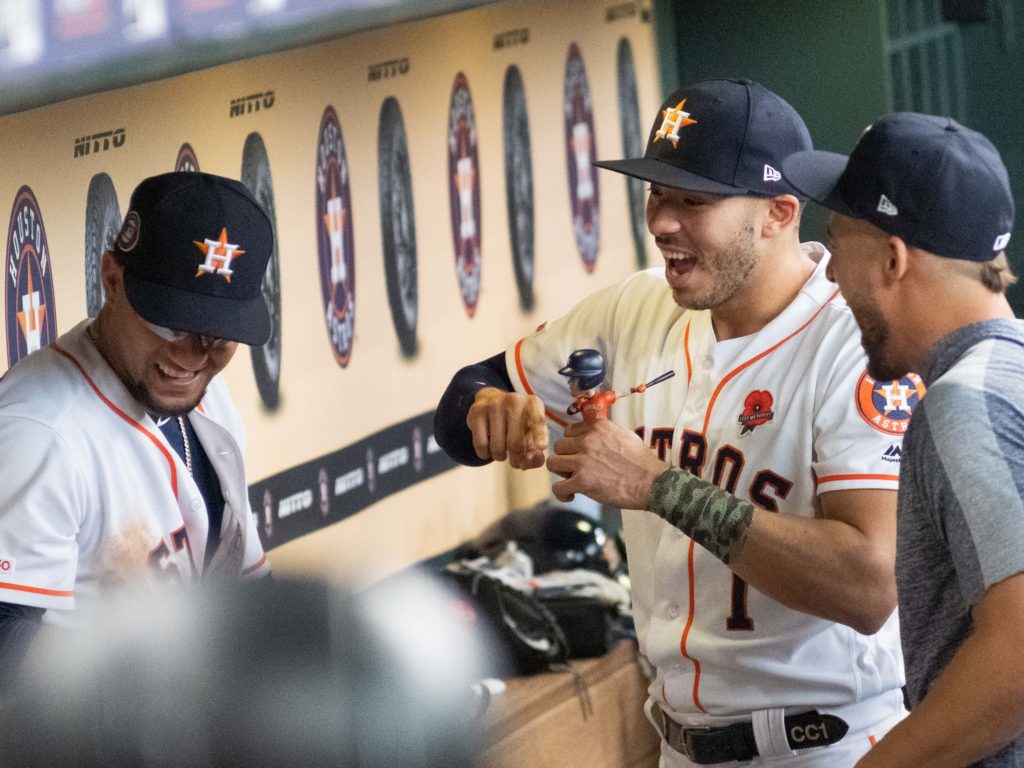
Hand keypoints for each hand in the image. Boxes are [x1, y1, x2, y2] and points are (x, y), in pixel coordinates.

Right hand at [466, 387, 548, 468]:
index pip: (538, 421)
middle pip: (515, 443)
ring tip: (501, 450)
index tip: (542, 446)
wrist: (492, 400)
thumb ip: (535, 454)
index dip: (540, 435)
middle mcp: (514, 400)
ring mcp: (494, 404)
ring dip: (500, 457)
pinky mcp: (477, 411)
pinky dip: (485, 454)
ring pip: (497, 447)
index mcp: (533, 404)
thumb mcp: (531, 433)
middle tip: (515, 461)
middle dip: (516, 459)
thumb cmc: (517, 423)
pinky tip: (488, 447)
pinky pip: (481, 445)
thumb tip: (525, 464)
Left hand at [546, 419, 665, 507]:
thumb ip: (604, 432)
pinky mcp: (581, 481)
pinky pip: (557, 487)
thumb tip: (592, 432)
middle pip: (559, 446)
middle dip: (565, 457)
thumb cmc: (641, 461)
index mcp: (597, 428)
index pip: (569, 430)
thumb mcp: (623, 435)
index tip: (577, 453)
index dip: (572, 443)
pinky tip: (571, 495)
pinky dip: (561, 493)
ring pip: (553, 463)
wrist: (651, 482)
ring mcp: (582, 461)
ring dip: (561, 473)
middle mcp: (587, 441)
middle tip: (575, 468)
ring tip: (571, 480)